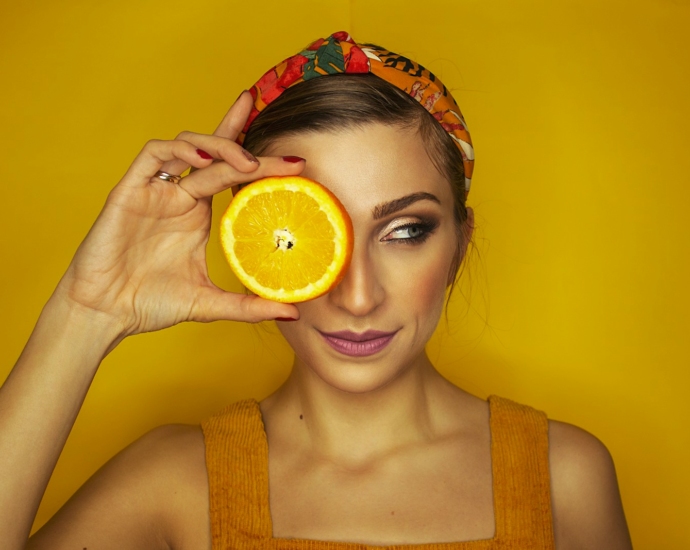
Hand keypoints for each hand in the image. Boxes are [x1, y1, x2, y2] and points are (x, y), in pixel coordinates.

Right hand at [54, 92, 301, 337]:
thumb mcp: (210, 303)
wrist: (106, 314)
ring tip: (247, 162)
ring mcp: (155, 190)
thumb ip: (249, 306)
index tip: (297, 163)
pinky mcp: (129, 190)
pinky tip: (202, 161)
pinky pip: (152, 154)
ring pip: (187, 145)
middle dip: (247, 140)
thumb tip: (293, 311)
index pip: (231, 173)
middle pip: (215, 152)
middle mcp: (179, 196)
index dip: (260, 160)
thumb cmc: (151, 303)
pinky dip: (179, 151)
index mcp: (197, 213)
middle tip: (286, 154)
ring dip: (218, 145)